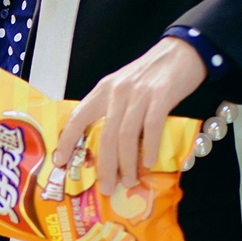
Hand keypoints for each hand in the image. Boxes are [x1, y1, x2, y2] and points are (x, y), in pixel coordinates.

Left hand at [52, 37, 206, 194]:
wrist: (181, 52)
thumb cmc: (150, 75)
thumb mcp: (122, 87)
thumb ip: (111, 109)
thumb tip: (105, 146)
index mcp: (103, 90)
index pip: (78, 116)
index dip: (67, 140)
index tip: (60, 161)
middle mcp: (117, 92)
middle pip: (105, 134)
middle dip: (104, 166)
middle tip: (106, 188)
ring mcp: (139, 94)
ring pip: (126, 135)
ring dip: (126, 163)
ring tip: (128, 181)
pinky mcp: (161, 96)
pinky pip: (151, 126)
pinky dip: (149, 147)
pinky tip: (149, 163)